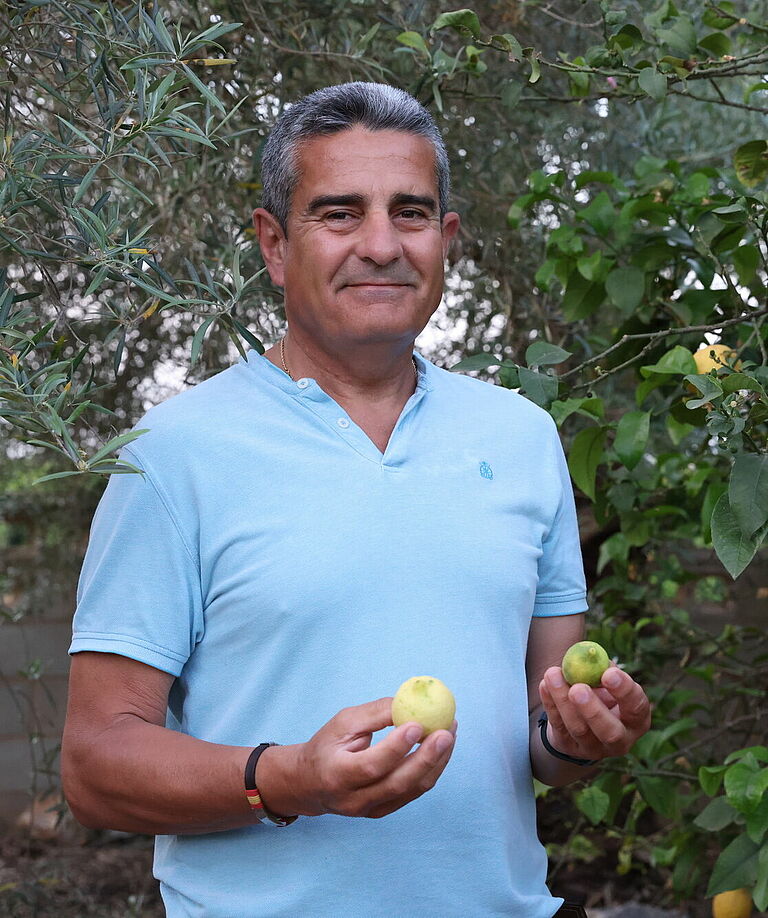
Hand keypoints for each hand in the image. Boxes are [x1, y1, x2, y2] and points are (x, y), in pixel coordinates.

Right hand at [259, 698, 455, 819]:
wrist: (310, 783)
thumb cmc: (327, 746)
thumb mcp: (342, 723)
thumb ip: (374, 714)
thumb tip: (407, 701)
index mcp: (337, 774)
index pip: (371, 765)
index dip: (396, 747)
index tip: (418, 724)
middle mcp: (353, 799)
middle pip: (397, 783)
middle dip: (427, 757)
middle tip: (447, 731)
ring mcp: (370, 810)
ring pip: (411, 789)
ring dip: (436, 761)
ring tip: (451, 732)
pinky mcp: (383, 811)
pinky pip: (413, 792)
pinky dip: (431, 769)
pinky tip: (441, 749)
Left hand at [538, 664, 650, 762]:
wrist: (581, 720)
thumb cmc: (601, 692)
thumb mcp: (607, 681)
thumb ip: (602, 669)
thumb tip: (591, 656)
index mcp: (636, 719)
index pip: (637, 707)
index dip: (624, 691)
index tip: (608, 673)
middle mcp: (620, 739)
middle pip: (610, 731)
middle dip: (593, 710)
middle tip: (578, 689)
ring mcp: (594, 748)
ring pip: (578, 729)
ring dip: (563, 700)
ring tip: (553, 674)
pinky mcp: (570, 746)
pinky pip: (558, 725)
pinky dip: (550, 703)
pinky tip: (545, 684)